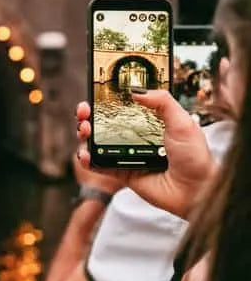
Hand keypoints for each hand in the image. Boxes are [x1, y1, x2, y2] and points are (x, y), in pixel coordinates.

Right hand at [75, 90, 216, 217]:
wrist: (196, 190)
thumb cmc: (195, 157)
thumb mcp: (182, 122)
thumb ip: (162, 101)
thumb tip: (137, 90)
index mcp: (149, 122)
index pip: (123, 106)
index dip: (107, 100)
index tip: (96, 93)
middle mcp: (135, 137)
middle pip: (104, 122)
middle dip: (89, 115)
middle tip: (84, 111)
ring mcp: (127, 155)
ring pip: (98, 142)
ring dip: (85, 134)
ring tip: (84, 130)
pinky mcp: (122, 173)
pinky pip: (100, 165)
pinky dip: (88, 160)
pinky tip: (85, 154)